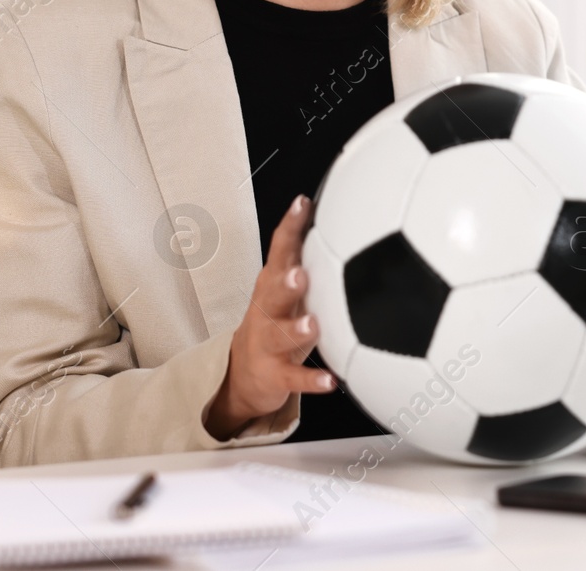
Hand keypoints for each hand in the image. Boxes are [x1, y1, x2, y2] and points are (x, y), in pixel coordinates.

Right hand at [204, 195, 333, 439]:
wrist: (244, 374)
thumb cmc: (276, 320)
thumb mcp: (286, 288)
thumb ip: (307, 256)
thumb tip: (341, 217)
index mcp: (272, 284)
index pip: (280, 251)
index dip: (290, 227)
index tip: (304, 204)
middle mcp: (266, 311)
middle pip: (273, 293)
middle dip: (285, 283)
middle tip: (300, 273)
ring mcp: (268, 343)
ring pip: (281, 336)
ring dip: (297, 330)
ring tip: (314, 325)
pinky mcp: (274, 375)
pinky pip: (294, 379)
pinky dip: (312, 380)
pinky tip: (331, 382)